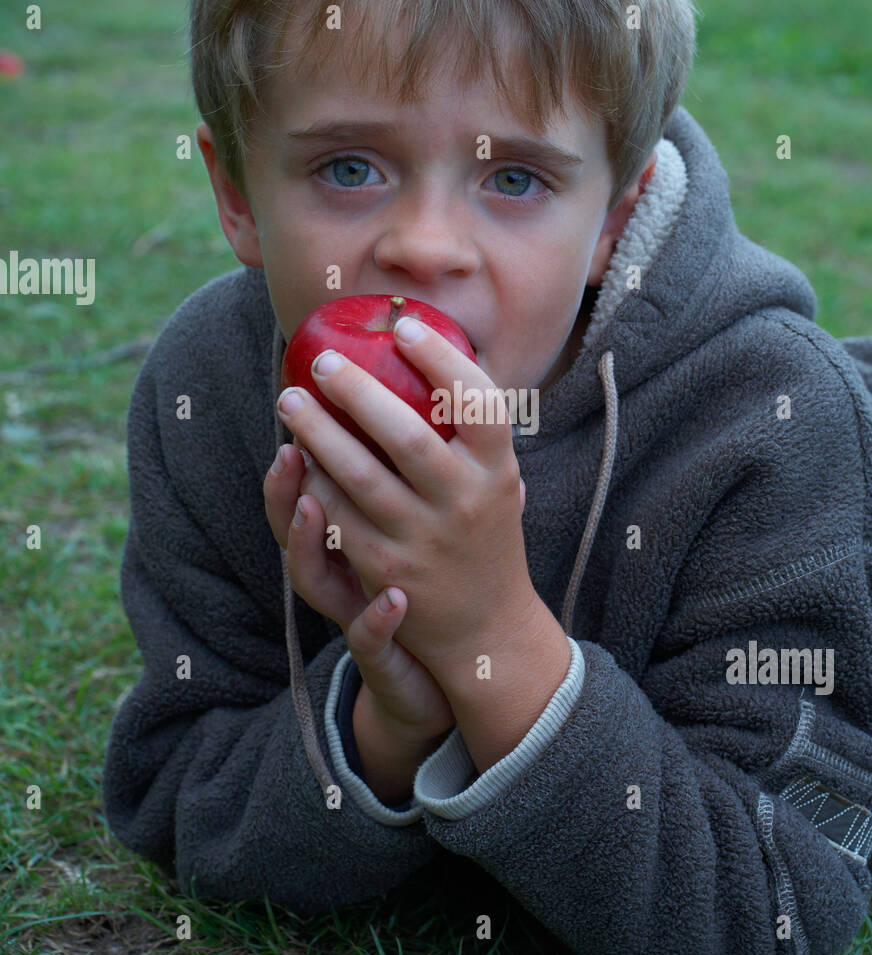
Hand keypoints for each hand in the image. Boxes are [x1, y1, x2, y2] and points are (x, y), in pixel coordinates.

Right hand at [263, 439, 454, 738]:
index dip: (297, 458)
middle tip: (288, 449)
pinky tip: (395, 597)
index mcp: (348, 534)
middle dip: (285, 488)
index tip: (299, 411)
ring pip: (312, 578)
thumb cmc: (430, 588)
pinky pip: (369, 636)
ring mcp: (352, 611)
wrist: (447, 671)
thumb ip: (426, 482)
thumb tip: (459, 408)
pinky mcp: (380, 653)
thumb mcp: (420, 530)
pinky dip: (378, 617)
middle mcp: (339, 570)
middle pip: (293, 527)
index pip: (308, 491)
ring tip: (311, 505)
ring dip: (309, 541)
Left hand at [275, 320, 533, 680]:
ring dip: (318, 432)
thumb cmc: (484, 535)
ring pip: (360, 475)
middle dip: (357, 391)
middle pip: (407, 434)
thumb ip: (472, 435)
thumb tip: (439, 354)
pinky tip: (294, 459)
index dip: (441, 360)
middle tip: (322, 360)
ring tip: (289, 399)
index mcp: (498, 471)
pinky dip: (312, 484)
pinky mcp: (388, 569)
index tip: (403, 327)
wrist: (487, 627)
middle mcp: (465, 502)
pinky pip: (338, 518)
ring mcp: (425, 538)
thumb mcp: (498, 483)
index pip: (478, 403)